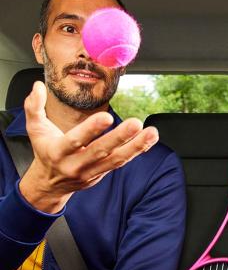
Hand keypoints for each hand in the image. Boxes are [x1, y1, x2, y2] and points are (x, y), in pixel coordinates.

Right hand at [19, 81, 158, 212]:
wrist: (51, 183)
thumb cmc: (45, 151)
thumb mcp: (34, 129)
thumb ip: (33, 107)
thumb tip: (38, 85)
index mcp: (59, 151)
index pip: (75, 140)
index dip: (91, 130)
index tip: (106, 117)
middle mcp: (77, 163)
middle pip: (100, 151)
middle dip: (120, 137)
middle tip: (136, 123)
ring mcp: (92, 171)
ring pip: (116, 159)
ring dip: (136, 146)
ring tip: (152, 132)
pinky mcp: (103, 172)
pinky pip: (121, 162)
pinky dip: (137, 150)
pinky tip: (150, 139)